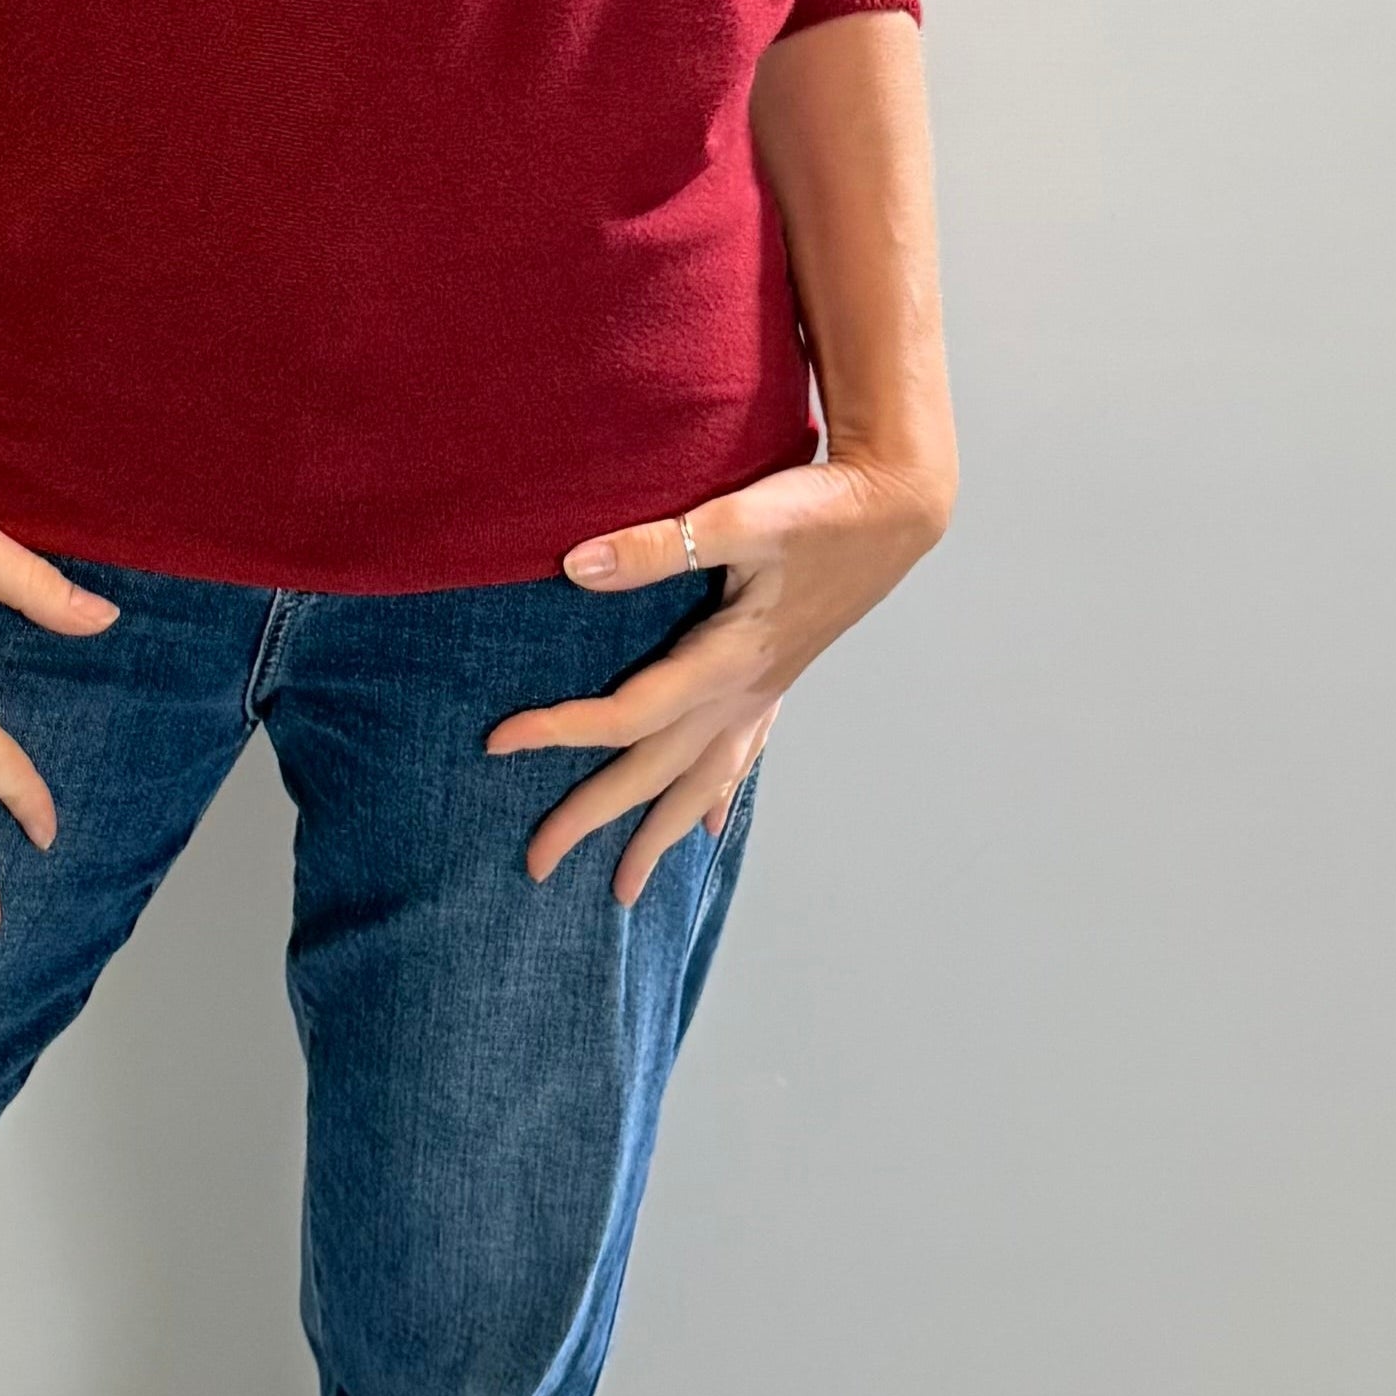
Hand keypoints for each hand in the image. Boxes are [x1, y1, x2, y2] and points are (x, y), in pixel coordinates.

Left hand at [487, 453, 950, 903]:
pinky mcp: (777, 683)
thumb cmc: (821, 511)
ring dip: (658, 836)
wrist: (896, 510)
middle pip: (654, 774)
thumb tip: (577, 566)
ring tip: (624, 885)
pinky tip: (709, 827)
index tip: (498, 743)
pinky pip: (740, 760)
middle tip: (535, 864)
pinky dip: (717, 798)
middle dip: (593, 820)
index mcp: (726, 661)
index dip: (558, 731)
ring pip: (701, 785)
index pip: (626, 716)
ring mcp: (763, 696)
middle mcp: (742, 694)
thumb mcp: (739, 520)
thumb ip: (657, 547)